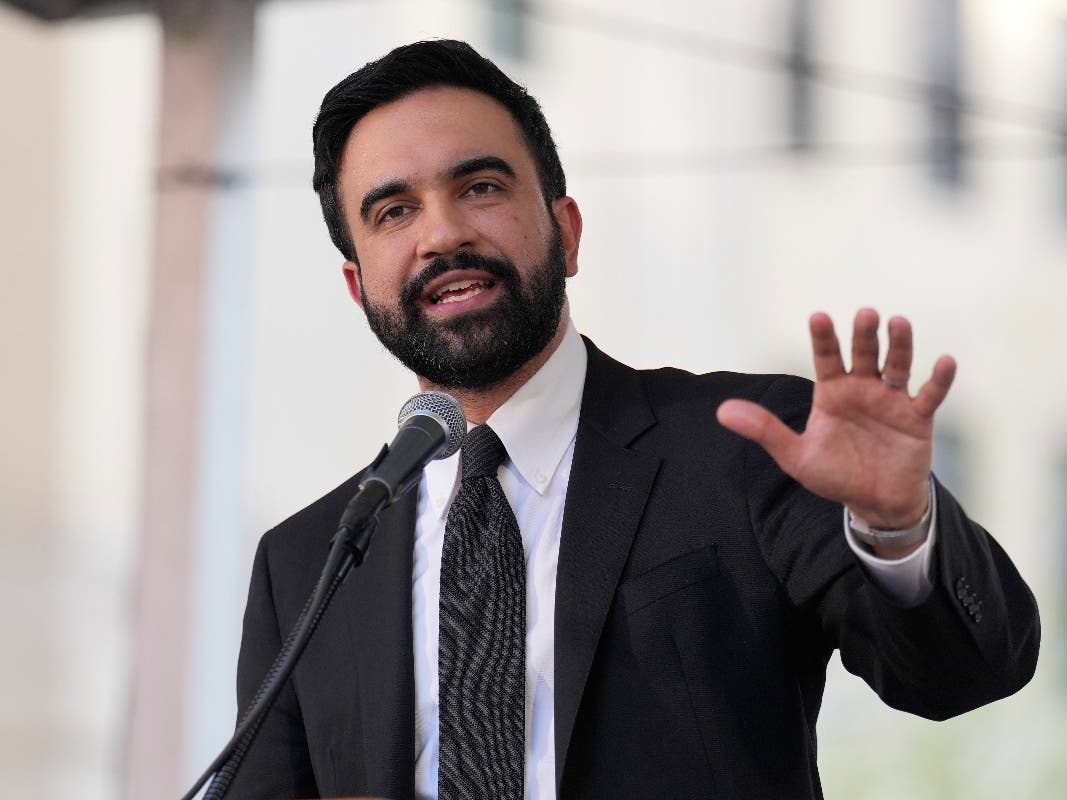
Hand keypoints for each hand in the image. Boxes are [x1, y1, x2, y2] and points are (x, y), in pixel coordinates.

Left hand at [717, 308, 955, 530]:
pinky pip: (930, 395)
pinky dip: (938, 379)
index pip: (826, 358)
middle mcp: (862, 388)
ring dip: (899, 346)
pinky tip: (945, 361)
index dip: (823, 338)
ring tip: (898, 322)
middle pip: (864, 355)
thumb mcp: (795, 456)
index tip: (818, 316)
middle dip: (864, 335)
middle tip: (866, 314)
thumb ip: (764, 430)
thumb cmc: (834, 474)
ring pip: (897, 366)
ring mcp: (891, 400)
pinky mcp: (917, 418)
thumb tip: (722, 411)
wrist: (873, 503)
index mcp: (831, 392)